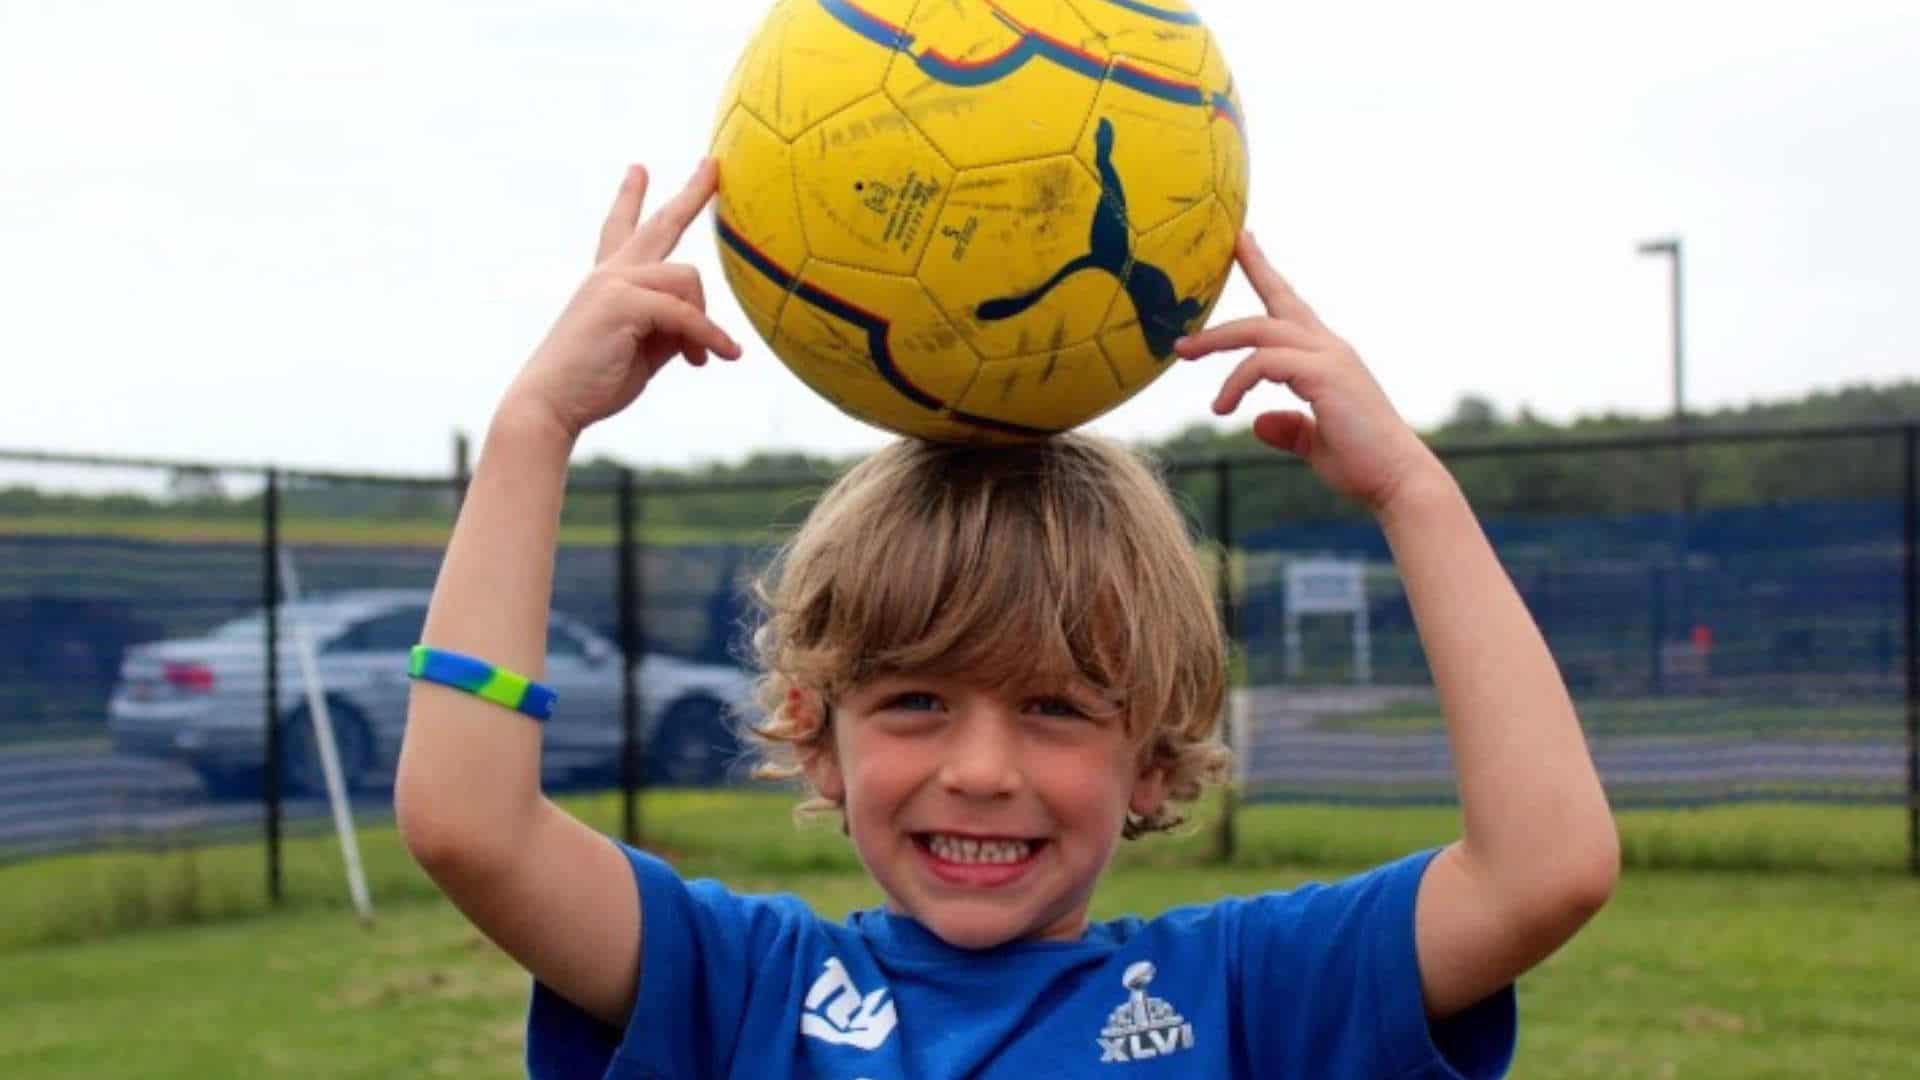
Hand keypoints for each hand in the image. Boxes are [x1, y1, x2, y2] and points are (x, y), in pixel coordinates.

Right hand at [504, 159, 742, 440]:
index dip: (631, 198)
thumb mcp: (643, 350)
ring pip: (688, 278)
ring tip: (699, 358)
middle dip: (690, 193)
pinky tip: (721, 357)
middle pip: (659, 223)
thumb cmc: (593, 384)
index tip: (638, 168)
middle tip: (711, 164)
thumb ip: (673, 329)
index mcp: (608, 281)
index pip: (621, 230)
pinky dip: (708, 337)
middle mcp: (610, 274)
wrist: (550, 404)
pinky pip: (686, 313)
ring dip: (703, 322)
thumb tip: (706, 329)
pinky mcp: (624, 302)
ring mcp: (615, 283)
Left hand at [1174, 232, 1444, 513]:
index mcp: (1326, 356)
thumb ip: (1289, 429)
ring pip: (1260, 330)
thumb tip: (1258, 423)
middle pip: (1271, 304)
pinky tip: (1222, 407)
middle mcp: (1329, 347)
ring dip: (1217, 341)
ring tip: (1185, 356)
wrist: (1398, 480)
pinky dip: (1236, 380)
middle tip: (1182, 335)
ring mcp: (1329, 357)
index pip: (1290, 304)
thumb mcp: (1315, 443)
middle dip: (1225, 311)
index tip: (1241, 242)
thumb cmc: (1362, 464)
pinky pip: (1264, 362)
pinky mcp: (1324, 374)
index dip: (1263, 271)